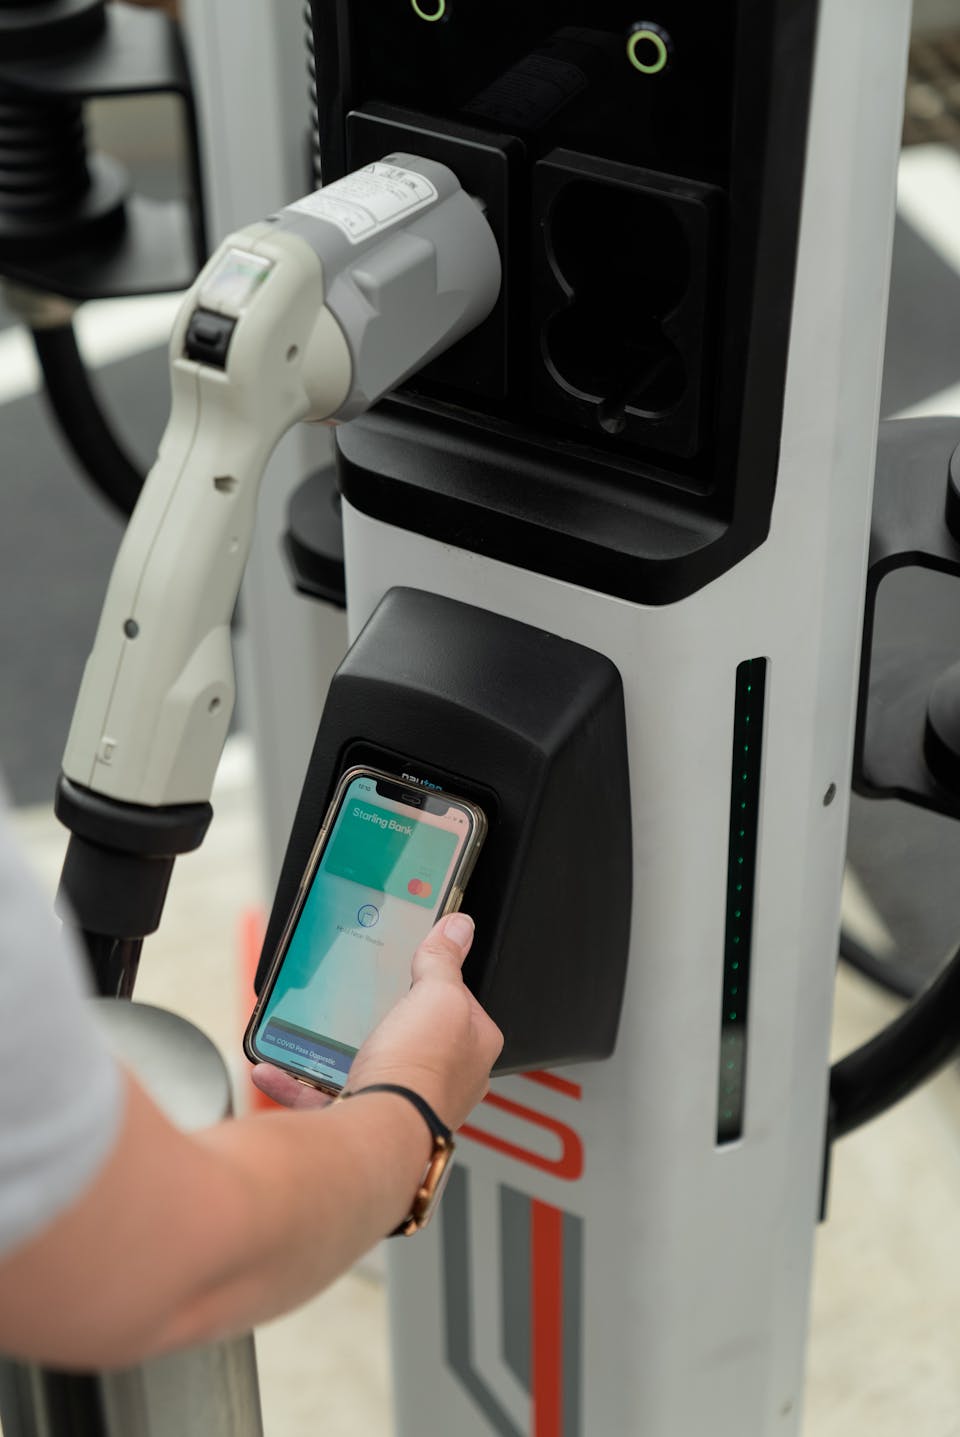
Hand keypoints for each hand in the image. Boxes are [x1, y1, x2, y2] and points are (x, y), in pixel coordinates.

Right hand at [251, 913, 502, 1128]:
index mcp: (472, 1047)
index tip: (410, 965)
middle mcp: (444, 1080)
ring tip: (311, 1024)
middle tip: (356, 994)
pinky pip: (321, 1094)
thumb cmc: (419, 1071)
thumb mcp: (438, 994)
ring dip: (333, 1047)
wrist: (377, 1137)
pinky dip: (295, 1079)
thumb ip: (443, 960)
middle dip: (381, 1016)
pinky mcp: (363, 1120)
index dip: (436, 981)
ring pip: (365, 1064)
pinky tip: (275, 1065)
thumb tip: (459, 927)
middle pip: (411, 1035)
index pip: (460, 1003)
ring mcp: (403, 1101)